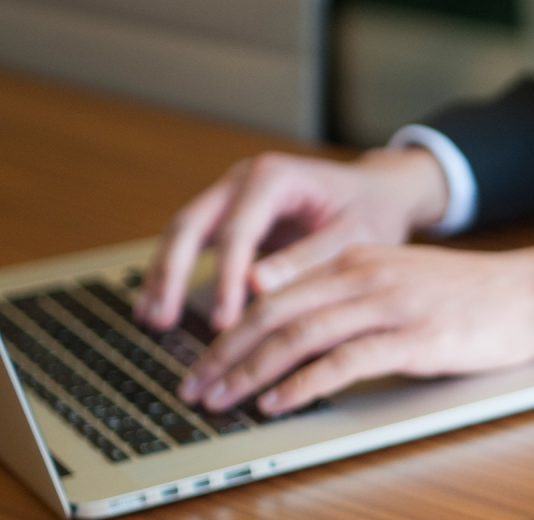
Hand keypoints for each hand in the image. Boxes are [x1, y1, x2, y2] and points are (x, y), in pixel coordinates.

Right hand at [138, 147, 448, 334]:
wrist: (378, 194)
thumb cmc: (371, 214)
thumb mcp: (353, 238)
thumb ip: (308, 260)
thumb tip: (258, 287)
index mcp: (274, 178)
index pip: (238, 231)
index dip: (227, 279)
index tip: (224, 322)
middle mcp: (243, 180)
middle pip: (191, 224)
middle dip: (172, 273)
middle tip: (160, 320)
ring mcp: (232, 196)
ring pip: (184, 233)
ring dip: (164, 275)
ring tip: (151, 319)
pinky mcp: (231, 217)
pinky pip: (197, 245)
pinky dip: (178, 274)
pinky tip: (163, 306)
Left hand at [173, 234, 533, 414]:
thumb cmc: (476, 297)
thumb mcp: (404, 286)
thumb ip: (356, 302)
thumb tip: (305, 342)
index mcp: (355, 262)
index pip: (273, 294)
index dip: (227, 331)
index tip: (202, 364)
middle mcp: (364, 276)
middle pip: (272, 314)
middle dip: (224, 355)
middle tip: (194, 389)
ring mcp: (390, 306)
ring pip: (299, 335)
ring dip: (251, 372)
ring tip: (223, 401)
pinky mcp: (416, 337)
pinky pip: (345, 360)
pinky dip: (304, 383)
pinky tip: (279, 403)